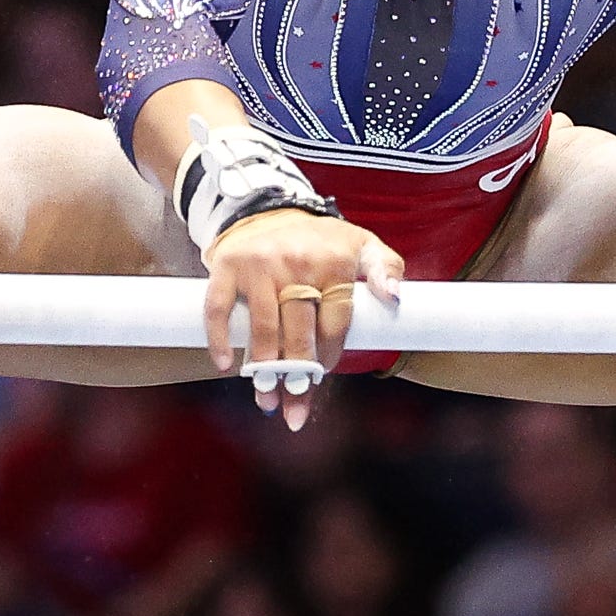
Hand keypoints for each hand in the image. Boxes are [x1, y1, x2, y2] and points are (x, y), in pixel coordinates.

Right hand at [202, 210, 401, 429]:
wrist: (271, 211)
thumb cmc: (322, 242)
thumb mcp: (364, 245)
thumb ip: (387, 270)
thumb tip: (395, 298)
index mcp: (334, 263)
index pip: (335, 323)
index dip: (329, 356)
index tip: (321, 377)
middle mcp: (297, 263)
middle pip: (299, 331)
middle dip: (297, 374)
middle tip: (292, 404)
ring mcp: (260, 264)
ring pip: (263, 326)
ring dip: (263, 368)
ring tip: (266, 398)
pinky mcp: (229, 265)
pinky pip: (219, 306)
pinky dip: (219, 337)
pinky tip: (226, 364)